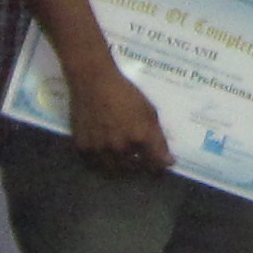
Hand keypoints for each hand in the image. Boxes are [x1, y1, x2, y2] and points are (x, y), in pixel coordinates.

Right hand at [68, 58, 170, 175]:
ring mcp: (100, 149)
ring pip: (113, 170)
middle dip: (140, 167)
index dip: (158, 167)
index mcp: (140, 137)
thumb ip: (159, 140)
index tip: (159, 166)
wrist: (93, 82)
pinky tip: (106, 153)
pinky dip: (102, 162)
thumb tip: (169, 162)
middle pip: (133, 170)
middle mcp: (120, 147)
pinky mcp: (83, 148)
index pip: (154, 164)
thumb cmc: (125, 94)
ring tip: (124, 160)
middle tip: (140, 160)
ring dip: (121, 167)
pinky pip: (95, 163)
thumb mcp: (149, 112)